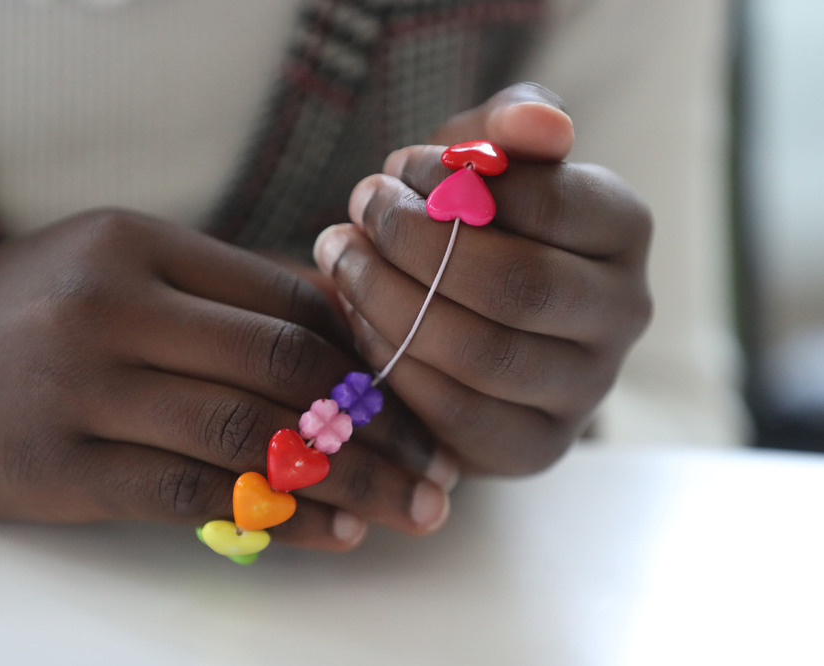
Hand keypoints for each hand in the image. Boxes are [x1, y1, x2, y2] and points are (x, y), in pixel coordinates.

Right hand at [0, 209, 456, 549]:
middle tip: (440, 463)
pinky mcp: (58, 470)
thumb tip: (334, 336)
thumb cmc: (12, 314)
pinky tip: (333, 534)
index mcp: (137, 243)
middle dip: (381, 419)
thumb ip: (214, 296)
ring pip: (252, 435)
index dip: (371, 348)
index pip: (290, 296)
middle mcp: (113, 306)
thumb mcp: (108, 269)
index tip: (423, 392)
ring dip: (348, 478)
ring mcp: (82, 389)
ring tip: (412, 508)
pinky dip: (275, 519)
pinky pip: (195, 494)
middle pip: (286, 363)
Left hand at [313, 83, 651, 473]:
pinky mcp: (536, 446)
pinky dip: (395, 362)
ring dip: (389, 299)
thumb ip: (509, 126)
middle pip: (515, 284)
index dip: (456, 183)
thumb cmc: (479, 221)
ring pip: (481, 353)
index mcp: (625, 229)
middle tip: (358, 207)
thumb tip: (539, 124)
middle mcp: (624, 312)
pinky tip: (357, 318)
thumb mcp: (488, 161)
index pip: (550, 202)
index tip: (397, 169)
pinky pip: (456, 412)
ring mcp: (586, 388)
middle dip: (416, 243)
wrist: (473, 313)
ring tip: (340, 254)